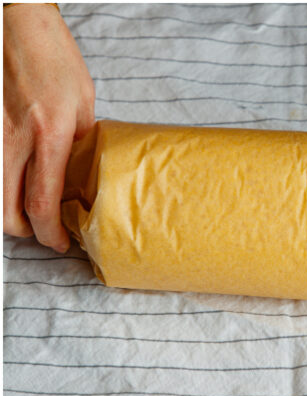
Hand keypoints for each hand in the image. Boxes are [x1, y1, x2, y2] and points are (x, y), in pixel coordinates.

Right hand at [4, 3, 94, 252]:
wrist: (16, 24)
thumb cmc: (54, 57)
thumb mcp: (82, 102)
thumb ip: (78, 141)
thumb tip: (79, 175)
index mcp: (48, 135)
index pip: (43, 203)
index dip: (51, 233)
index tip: (63, 243)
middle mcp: (13, 140)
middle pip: (5, 211)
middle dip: (25, 232)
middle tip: (45, 232)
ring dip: (9, 211)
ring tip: (33, 211)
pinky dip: (1, 185)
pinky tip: (18, 183)